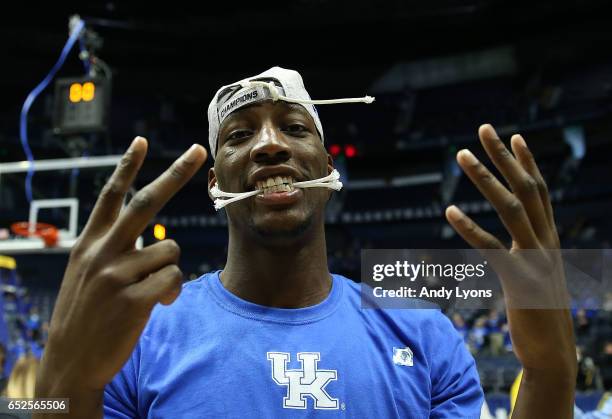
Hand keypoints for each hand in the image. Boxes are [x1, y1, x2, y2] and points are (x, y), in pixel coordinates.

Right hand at [36, 137, 206, 393]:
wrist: (71, 361)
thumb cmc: (85, 314)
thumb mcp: (85, 273)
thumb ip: (112, 250)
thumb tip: (157, 242)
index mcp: (89, 243)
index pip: (110, 195)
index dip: (127, 166)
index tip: (141, 141)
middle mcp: (102, 252)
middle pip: (147, 202)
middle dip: (176, 172)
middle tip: (198, 150)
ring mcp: (117, 275)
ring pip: (171, 252)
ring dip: (169, 271)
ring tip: (149, 291)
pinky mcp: (134, 299)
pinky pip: (174, 280)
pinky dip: (172, 292)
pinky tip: (157, 305)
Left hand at [444, 124, 575, 373]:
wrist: (554, 355)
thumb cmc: (540, 314)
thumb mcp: (537, 275)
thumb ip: (528, 251)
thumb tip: (516, 238)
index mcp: (549, 239)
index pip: (540, 191)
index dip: (526, 162)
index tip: (513, 135)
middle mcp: (547, 242)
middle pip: (527, 188)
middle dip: (504, 156)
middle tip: (483, 128)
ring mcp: (536, 260)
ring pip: (511, 209)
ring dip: (486, 179)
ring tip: (461, 156)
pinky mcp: (520, 281)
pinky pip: (491, 248)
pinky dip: (470, 228)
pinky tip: (450, 210)